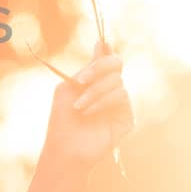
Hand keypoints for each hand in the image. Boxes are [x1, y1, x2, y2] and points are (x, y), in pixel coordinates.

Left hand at [41, 37, 134, 174]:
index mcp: (95, 81)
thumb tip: (102, 42)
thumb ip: (85, 68)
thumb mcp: (68, 88)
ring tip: (79, 108)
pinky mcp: (127, 117)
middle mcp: (109, 89)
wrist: (66, 148)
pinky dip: (102, 102)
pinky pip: (121, 97)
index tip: (100, 43)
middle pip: (116, 63)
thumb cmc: (62, 119)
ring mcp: (120, 103)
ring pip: (117, 82)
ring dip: (94, 92)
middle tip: (82, 80)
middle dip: (99, 68)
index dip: (106, 50)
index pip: (107, 58)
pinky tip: (88, 114)